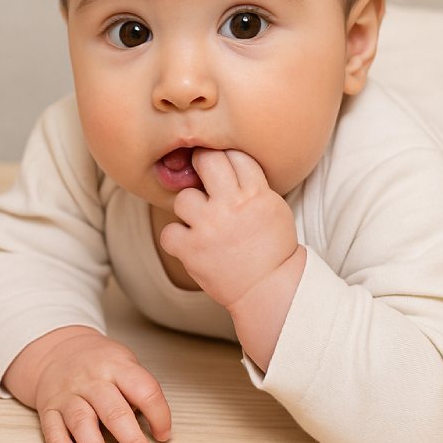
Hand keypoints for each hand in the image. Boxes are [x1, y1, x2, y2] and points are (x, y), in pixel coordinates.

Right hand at [5, 327, 170, 442]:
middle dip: (133, 441)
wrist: (56, 350)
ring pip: (81, 422)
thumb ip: (137, 391)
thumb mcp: (123, 362)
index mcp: (116, 366)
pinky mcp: (49, 408)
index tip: (163, 435)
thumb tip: (153, 428)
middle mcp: (91, 380)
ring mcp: (68, 394)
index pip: (144, 390)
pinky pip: (53, 430)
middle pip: (114, 412)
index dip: (159, 415)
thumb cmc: (98, 362)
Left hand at [159, 149, 299, 309]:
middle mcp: (230, 206)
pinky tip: (191, 243)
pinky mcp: (192, 250)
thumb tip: (226, 158)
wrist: (269, 288)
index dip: (227, 158)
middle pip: (206, 160)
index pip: (234, 155)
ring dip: (190, 209)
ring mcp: (208, 228)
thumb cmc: (272, 246)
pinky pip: (169, 232)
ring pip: (183, 198)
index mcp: (255, 193)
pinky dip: (177, 239)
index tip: (223, 167)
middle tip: (203, 177)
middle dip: (202, 165)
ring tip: (202, 222)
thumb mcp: (273, 206)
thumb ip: (251, 183)